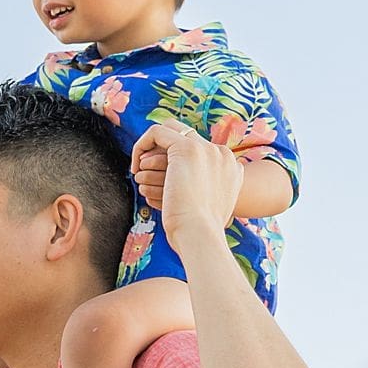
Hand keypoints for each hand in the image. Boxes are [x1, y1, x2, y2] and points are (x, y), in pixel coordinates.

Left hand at [130, 121, 241, 251]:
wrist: (201, 235)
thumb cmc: (200, 233)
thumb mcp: (209, 210)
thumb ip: (204, 194)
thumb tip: (189, 193)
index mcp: (231, 168)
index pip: (200, 150)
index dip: (175, 160)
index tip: (161, 180)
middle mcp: (222, 154)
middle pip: (185, 136)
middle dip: (162, 151)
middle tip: (146, 170)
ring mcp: (207, 149)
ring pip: (169, 132)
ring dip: (149, 154)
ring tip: (139, 175)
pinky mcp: (187, 148)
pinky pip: (156, 133)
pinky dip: (140, 147)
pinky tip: (135, 169)